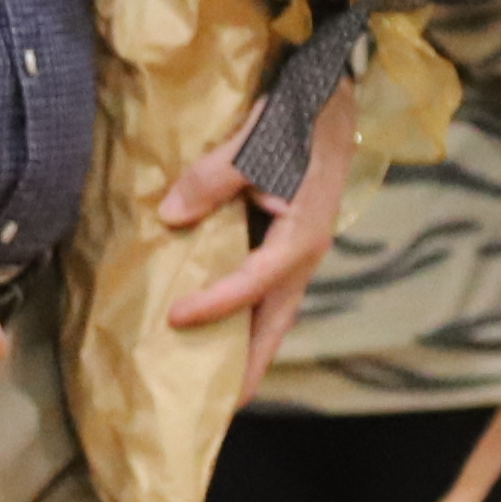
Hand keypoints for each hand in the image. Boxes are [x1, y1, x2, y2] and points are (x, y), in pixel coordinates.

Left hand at [155, 78, 354, 398]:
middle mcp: (305, 253)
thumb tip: (169, 216)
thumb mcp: (252, 141)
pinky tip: (221, 326)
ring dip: (249, 346)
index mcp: (301, 235)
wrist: (331, 95)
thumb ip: (213, 178)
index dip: (215, 304)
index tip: (175, 319)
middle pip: (276, 323)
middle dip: (251, 365)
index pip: (253, 283)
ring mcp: (300, 250)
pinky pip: (269, 290)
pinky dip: (248, 314)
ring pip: (275, 312)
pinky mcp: (292, 240)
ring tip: (218, 381)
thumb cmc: (293, 117)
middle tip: (221, 407)